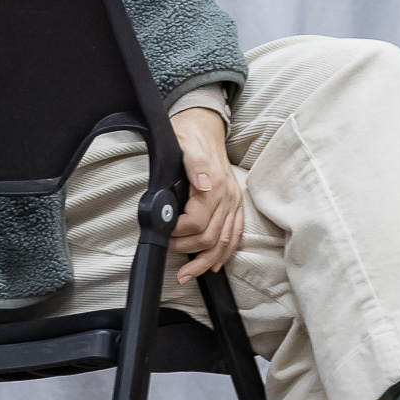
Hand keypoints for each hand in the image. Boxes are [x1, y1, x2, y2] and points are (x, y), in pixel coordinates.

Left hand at [168, 106, 244, 284]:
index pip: (197, 222)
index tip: (164, 234)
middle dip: (189, 251)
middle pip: (211, 237)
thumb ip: (195, 163)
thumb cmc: (189, 134)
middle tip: (169, 253)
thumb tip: (203, 183)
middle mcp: (228, 197)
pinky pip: (235, 235)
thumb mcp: (185, 142)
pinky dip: (225, 252)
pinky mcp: (235, 205)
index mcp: (215, 185)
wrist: (204, 125)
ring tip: (189, 275)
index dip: (178, 233)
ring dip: (207, 261)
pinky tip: (215, 263)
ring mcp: (234, 203)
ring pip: (225, 242)